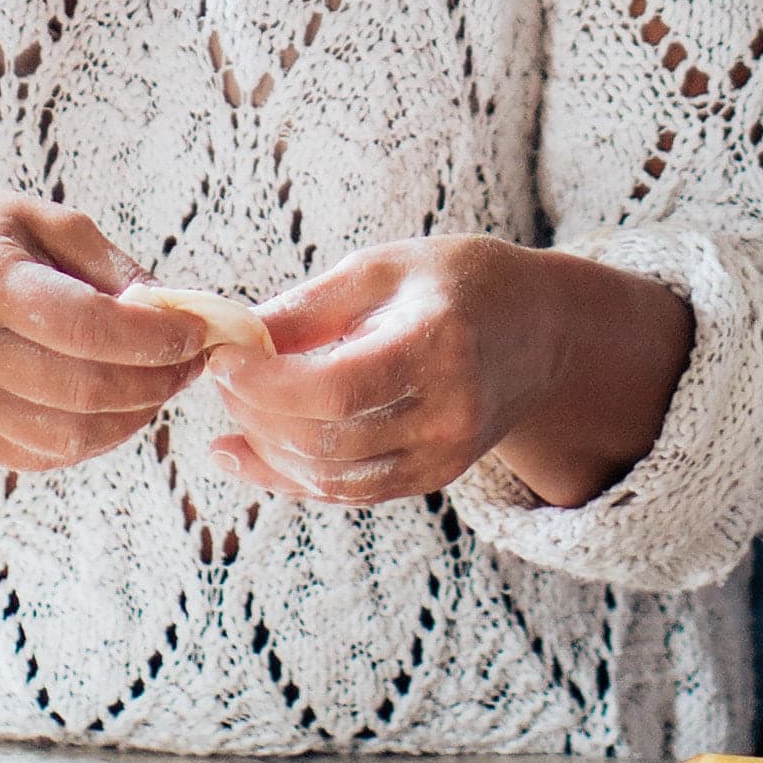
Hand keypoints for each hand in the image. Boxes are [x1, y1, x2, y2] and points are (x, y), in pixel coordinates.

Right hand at [0, 193, 213, 478]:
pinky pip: (47, 454)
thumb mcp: (37, 219)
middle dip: (158, 381)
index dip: (158, 338)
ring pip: (73, 436)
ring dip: (136, 416)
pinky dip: (97, 435)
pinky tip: (117, 404)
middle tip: (192, 361)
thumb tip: (178, 314)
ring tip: (160, 382)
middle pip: (86, 390)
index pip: (89, 327)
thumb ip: (109, 267)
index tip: (199, 332)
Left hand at [200, 238, 687, 515]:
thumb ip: (308, 307)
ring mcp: (447, 455)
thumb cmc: (455, 284)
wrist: (540, 333)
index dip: (267, 383)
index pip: (337, 387)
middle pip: (328, 439)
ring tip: (233, 408)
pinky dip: (291, 476)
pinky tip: (246, 451)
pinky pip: (350, 492)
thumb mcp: (383, 269)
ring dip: (267, 449)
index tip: (222, 360)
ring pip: (333, 478)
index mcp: (440, 342)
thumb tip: (234, 338)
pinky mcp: (435, 478)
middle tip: (222, 378)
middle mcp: (452, 411)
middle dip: (257, 413)